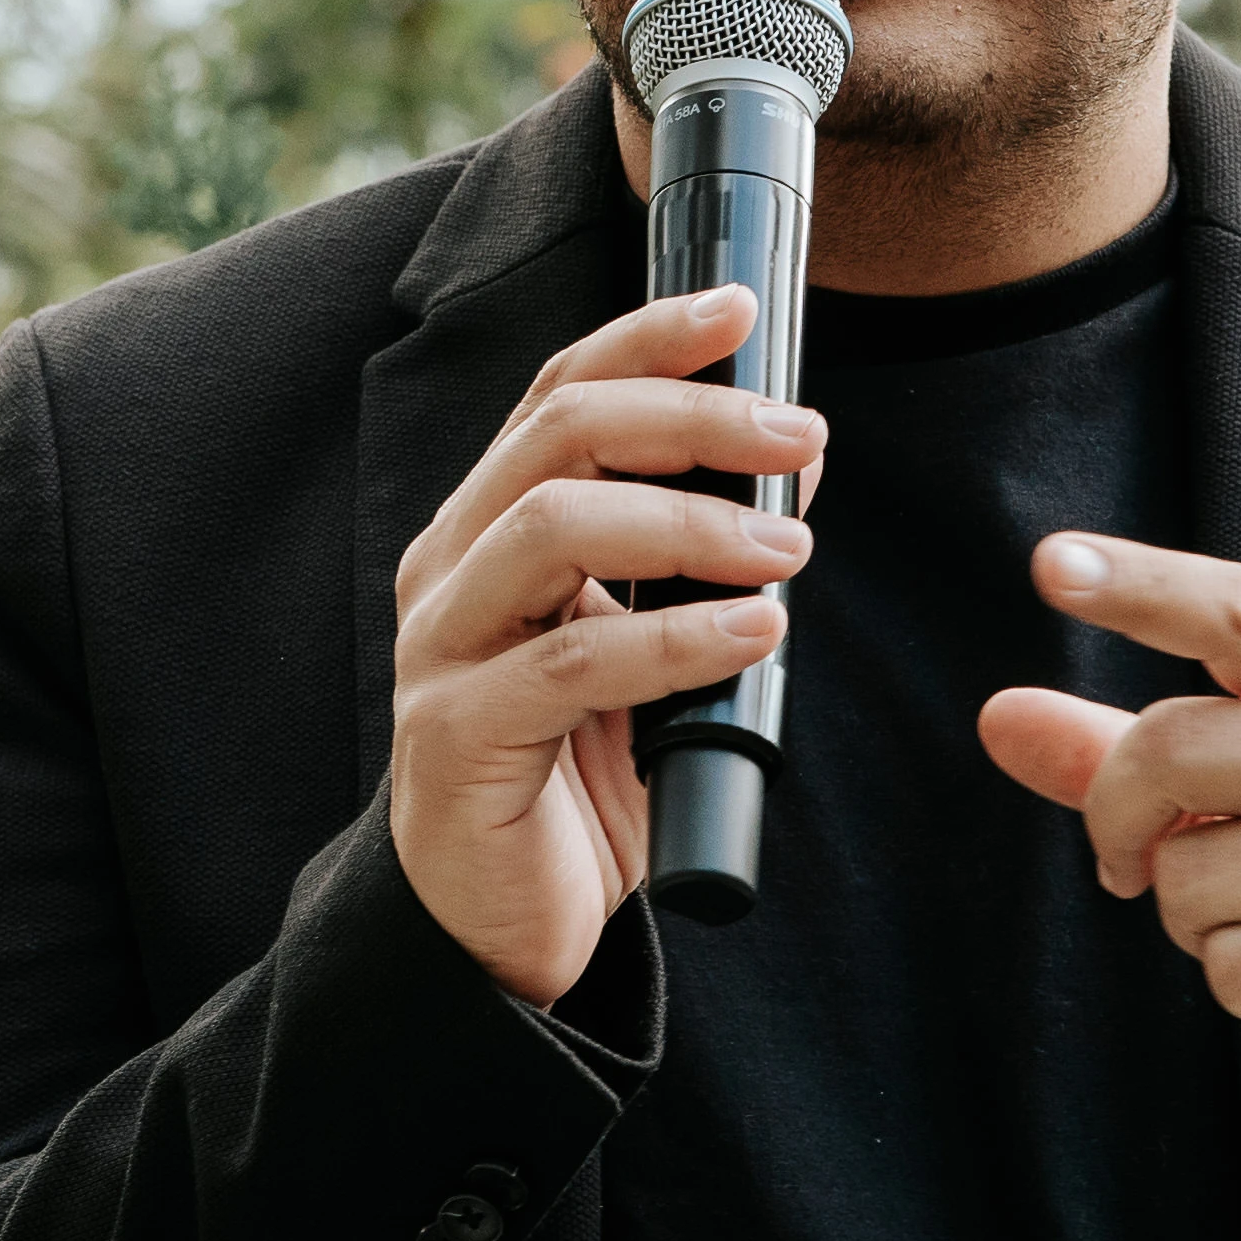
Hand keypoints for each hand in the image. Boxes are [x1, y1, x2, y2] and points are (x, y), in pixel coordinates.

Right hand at [386, 284, 823, 1003]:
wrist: (502, 927)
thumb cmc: (576, 779)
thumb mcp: (641, 647)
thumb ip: (691, 565)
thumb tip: (791, 471)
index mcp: (489, 530)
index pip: (558, 396)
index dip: (647, 340)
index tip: (742, 313)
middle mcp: (450, 569)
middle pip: (558, 438)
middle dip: (691, 419)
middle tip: (800, 436)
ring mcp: (441, 650)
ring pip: (553, 529)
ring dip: (690, 523)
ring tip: (791, 548)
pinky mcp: (456, 737)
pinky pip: (569, 664)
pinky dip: (675, 637)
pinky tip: (755, 634)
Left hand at [976, 535, 1240, 1172]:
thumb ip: (1132, 752)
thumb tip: (1000, 716)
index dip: (1142, 584)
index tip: (1052, 563)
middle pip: (1172, 750)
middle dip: (1120, 820)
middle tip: (1138, 863)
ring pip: (1189, 877)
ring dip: (1193, 920)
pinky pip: (1230, 967)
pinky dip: (1237, 985)